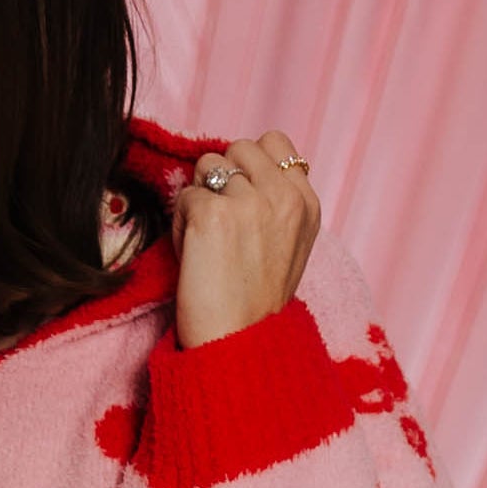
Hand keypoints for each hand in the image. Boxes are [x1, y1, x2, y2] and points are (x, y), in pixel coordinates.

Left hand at [169, 133, 319, 348]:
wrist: (239, 344)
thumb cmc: (255, 304)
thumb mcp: (289, 246)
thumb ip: (276, 203)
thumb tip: (243, 172)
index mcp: (305, 203)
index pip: (273, 142)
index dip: (249, 164)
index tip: (241, 198)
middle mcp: (282, 196)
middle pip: (237, 147)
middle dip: (221, 177)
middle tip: (221, 225)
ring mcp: (248, 202)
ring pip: (206, 166)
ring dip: (199, 198)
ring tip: (207, 241)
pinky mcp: (212, 214)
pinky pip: (184, 196)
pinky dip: (181, 224)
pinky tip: (194, 255)